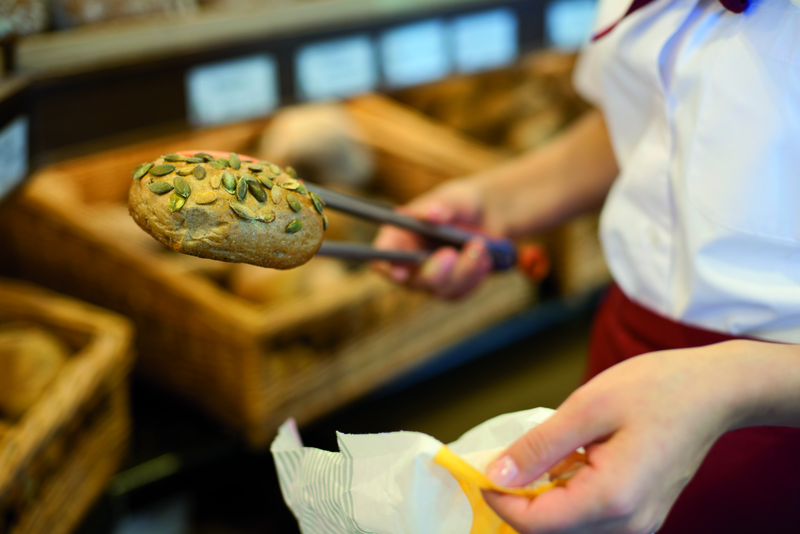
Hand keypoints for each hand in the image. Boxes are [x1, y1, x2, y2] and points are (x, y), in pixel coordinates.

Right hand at [372, 178, 494, 298]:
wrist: (485, 217)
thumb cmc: (460, 203)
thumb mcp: (454, 198)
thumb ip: (443, 205)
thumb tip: (433, 213)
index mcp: (398, 236)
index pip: (383, 255)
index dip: (387, 266)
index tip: (400, 272)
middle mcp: (408, 262)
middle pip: (413, 281)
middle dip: (434, 271)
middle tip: (450, 253)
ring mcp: (429, 279)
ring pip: (441, 289)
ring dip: (464, 269)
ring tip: (480, 244)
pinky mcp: (449, 289)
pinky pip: (460, 292)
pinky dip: (475, 275)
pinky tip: (484, 256)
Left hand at [483, 343, 744, 533]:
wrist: (714, 392)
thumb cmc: (657, 389)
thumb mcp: (588, 407)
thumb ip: (540, 447)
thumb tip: (498, 474)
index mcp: (612, 498)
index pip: (535, 523)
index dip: (500, 500)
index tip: (480, 471)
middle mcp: (628, 524)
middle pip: (550, 530)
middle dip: (518, 500)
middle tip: (504, 460)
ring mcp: (639, 523)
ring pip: (569, 527)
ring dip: (543, 498)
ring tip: (542, 455)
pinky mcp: (640, 514)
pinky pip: (590, 517)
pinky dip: (567, 495)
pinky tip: (570, 460)